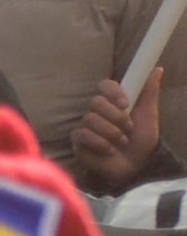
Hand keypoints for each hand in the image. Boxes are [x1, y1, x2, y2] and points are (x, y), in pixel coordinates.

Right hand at [75, 68, 163, 188]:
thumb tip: (157, 69)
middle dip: (116, 117)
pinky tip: (109, 151)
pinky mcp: (78, 141)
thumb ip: (149, 92)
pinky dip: (100, 143)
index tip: (126, 103)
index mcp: (113, 103)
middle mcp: (97, 112)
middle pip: (96, 102)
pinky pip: (83, 134)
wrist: (136, 167)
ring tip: (122, 143)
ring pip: (91, 119)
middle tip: (128, 129)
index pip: (104, 85)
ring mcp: (86, 126)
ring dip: (112, 133)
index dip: (113, 92)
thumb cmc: (142, 142)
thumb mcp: (149, 116)